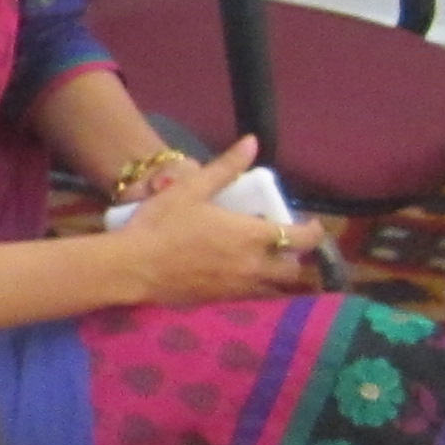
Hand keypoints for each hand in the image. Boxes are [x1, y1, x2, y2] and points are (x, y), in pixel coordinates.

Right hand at [108, 138, 329, 306]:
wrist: (131, 267)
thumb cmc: (162, 224)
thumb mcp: (193, 188)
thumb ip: (226, 167)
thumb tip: (252, 142)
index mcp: (252, 237)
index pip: (302, 240)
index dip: (313, 232)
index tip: (310, 224)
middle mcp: (251, 267)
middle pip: (291, 270)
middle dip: (293, 257)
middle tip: (280, 242)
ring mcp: (235, 288)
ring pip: (271, 287)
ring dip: (272, 274)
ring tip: (258, 258)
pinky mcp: (217, 302)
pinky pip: (247, 296)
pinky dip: (250, 285)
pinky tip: (231, 271)